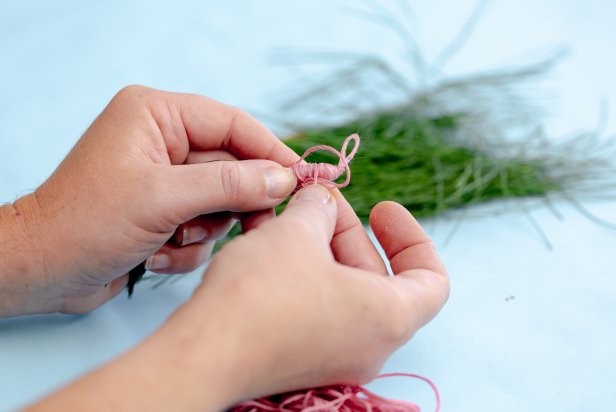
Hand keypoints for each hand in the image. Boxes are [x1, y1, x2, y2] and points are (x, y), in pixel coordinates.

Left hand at [0, 85, 297, 315]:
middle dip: (233, 203)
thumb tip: (284, 179)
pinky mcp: (164, 210)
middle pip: (232, 166)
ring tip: (172, 241)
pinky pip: (203, 225)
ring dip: (204, 229)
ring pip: (221, 201)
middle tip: (252, 229)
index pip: (233, 124)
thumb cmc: (86, 223)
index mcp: (157, 115)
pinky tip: (154, 255)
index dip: (271, 151)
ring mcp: (164, 178)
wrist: (41, 272)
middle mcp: (164, 141)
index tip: (305, 178)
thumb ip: (230, 184)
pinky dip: (188, 246)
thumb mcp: (164, 198)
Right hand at [30, 185, 448, 410]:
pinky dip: (297, 268)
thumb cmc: (262, 294)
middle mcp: (367, 343)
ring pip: (337, 287)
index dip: (412, 237)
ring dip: (315, 244)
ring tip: (285, 209)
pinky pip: (310, 303)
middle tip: (317, 198)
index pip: (432, 279)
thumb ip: (318, 209)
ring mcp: (331, 354)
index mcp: (388, 317)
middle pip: (375, 276)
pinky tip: (266, 234)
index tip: (382, 208)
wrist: (203, 353)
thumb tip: (321, 202)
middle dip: (345, 229)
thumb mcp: (296, 232)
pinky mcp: (297, 355)